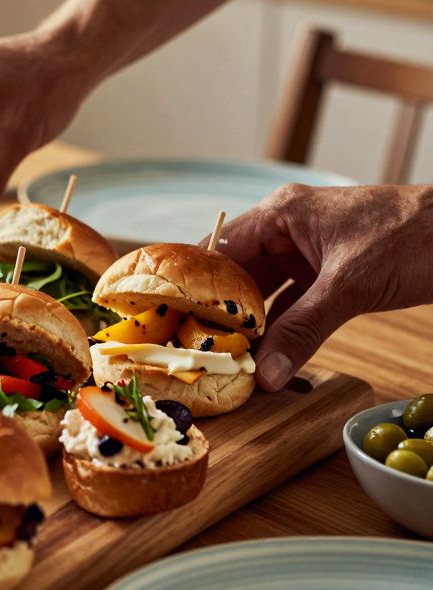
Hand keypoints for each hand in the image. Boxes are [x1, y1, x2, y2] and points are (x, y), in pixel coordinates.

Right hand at [213, 184, 432, 389]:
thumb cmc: (414, 236)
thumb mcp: (350, 285)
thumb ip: (304, 330)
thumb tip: (266, 375)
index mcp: (281, 214)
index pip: (219, 250)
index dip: (197, 287)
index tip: (179, 325)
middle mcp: (287, 230)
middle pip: (238, 275)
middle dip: (224, 314)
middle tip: (204, 352)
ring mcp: (309, 252)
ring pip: (266, 293)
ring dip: (255, 327)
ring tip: (233, 361)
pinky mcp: (330, 273)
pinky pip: (294, 303)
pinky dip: (284, 329)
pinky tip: (271, 357)